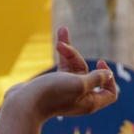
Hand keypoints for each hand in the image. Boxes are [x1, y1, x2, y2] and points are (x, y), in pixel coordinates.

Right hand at [3, 29, 117, 121]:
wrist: (24, 103)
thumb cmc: (53, 94)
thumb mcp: (79, 84)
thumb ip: (95, 78)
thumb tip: (108, 74)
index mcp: (90, 102)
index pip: (110, 93)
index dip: (110, 80)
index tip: (100, 66)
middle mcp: (80, 97)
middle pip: (90, 74)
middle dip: (77, 57)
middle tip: (63, 48)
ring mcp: (67, 90)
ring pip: (74, 67)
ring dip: (69, 50)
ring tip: (62, 31)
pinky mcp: (54, 84)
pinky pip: (63, 67)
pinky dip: (63, 54)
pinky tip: (59, 39)